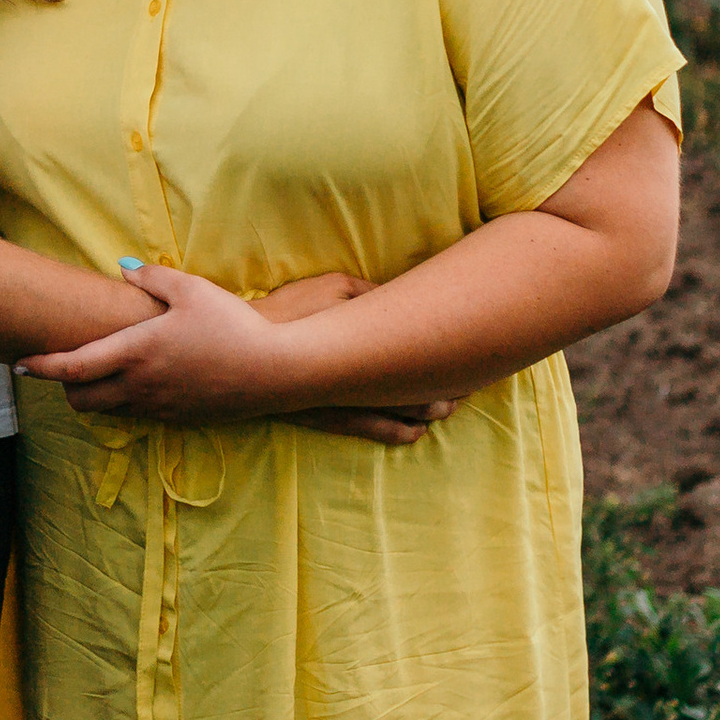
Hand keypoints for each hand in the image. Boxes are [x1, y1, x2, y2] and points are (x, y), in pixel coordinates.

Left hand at [23, 262, 306, 422]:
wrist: (277, 370)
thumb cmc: (232, 324)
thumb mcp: (192, 289)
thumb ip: (152, 279)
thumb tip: (123, 269)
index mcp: (136, 352)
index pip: (73, 367)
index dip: (42, 367)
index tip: (20, 364)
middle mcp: (141, 386)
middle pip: (82, 400)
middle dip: (65, 386)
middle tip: (67, 364)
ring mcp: (160, 408)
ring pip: (109, 411)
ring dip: (96, 395)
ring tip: (103, 370)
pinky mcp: (179, 419)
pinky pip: (138, 415)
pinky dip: (126, 401)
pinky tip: (143, 380)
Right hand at [248, 271, 459, 439]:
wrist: (246, 349)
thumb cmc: (291, 311)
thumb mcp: (334, 287)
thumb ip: (372, 295)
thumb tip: (402, 301)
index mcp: (370, 345)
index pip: (423, 357)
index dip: (452, 362)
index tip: (473, 358)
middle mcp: (365, 381)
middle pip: (420, 391)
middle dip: (449, 390)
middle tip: (470, 386)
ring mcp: (348, 403)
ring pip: (403, 416)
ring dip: (430, 412)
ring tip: (449, 408)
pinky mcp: (331, 417)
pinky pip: (375, 431)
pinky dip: (400, 432)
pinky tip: (415, 433)